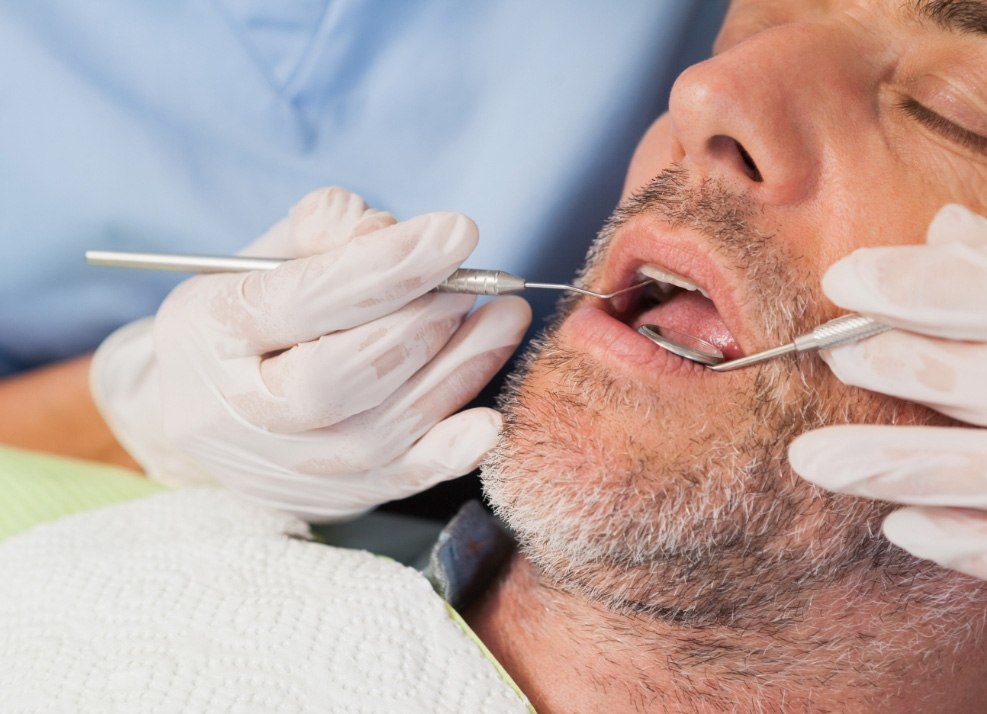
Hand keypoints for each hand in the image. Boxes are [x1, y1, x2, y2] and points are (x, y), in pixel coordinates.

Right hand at [91, 187, 530, 520]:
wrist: (203, 412)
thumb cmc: (243, 321)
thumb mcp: (259, 258)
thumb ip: (319, 231)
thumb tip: (385, 231)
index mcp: (213, 332)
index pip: (306, 299)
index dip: (389, 266)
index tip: (457, 233)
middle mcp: (246, 411)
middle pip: (346, 373)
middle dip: (425, 320)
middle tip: (473, 284)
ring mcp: (290, 465)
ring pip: (385, 426)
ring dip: (459, 368)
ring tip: (504, 319)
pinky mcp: (334, 495)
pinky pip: (401, 480)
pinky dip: (450, 453)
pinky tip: (490, 421)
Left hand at [788, 204, 986, 579]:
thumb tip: (945, 228)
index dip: (920, 287)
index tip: (844, 278)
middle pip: (985, 381)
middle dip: (902, 365)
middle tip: (831, 352)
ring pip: (985, 466)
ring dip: (895, 463)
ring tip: (810, 460)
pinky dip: (964, 538)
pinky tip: (901, 526)